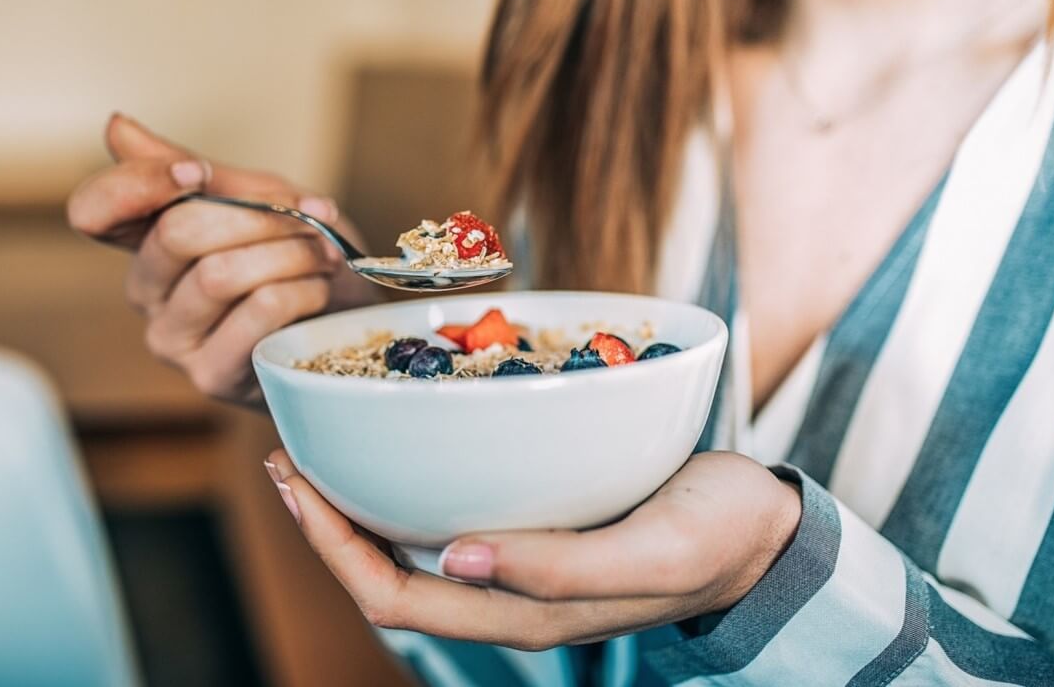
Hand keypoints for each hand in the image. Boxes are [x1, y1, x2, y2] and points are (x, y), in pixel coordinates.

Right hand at [67, 113, 376, 404]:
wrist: (348, 321)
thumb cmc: (297, 257)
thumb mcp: (256, 198)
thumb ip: (194, 169)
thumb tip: (115, 126)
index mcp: (146, 242)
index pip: (92, 210)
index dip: (138, 184)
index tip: (198, 173)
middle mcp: (147, 293)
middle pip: (176, 232)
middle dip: (258, 216)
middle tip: (309, 217)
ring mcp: (173, 339)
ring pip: (220, 273)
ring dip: (290, 253)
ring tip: (322, 254)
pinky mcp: (211, 375)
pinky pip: (258, 311)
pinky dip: (302, 289)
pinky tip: (318, 290)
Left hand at [263, 450, 801, 650]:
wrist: (765, 531)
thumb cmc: (717, 537)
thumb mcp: (654, 552)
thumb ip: (560, 567)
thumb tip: (453, 557)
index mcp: (525, 613)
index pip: (397, 597)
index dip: (333, 548)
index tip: (295, 482)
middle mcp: (508, 594)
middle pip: (388, 576)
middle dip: (327, 524)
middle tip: (288, 455)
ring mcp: (521, 564)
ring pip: (413, 548)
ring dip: (359, 506)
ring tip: (323, 449)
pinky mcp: (539, 528)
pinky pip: (452, 516)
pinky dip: (411, 483)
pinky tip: (404, 441)